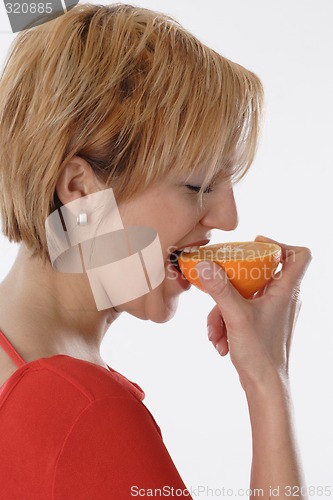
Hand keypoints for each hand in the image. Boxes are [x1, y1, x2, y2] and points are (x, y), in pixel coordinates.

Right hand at [196, 235, 311, 389]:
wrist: (264, 386)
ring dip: (223, 309)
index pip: (300, 255)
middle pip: (263, 271)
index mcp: (287, 290)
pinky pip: (240, 310)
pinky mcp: (261, 323)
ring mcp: (272, 311)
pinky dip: (226, 321)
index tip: (254, 245)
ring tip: (216, 330)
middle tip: (221, 279)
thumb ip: (220, 289)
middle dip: (234, 280)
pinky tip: (220, 340)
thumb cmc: (261, 354)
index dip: (280, 244)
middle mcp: (284, 298)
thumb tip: (206, 265)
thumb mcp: (236, 316)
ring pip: (245, 294)